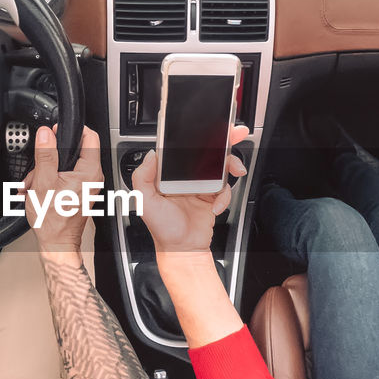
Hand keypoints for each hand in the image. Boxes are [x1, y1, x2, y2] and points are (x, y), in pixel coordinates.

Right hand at [24, 124, 102, 253]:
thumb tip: (46, 133)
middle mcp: (92, 176)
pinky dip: (49, 179)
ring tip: (33, 184)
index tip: (55, 131)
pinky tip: (38, 189)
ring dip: (45, 170)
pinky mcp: (79, 190)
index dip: (71, 129)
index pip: (89, 136)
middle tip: (37, 167)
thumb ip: (46, 154)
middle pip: (73, 150)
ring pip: (64, 164)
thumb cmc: (53, 220)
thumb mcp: (43, 182)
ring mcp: (87, 184)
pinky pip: (64, 176)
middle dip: (50, 156)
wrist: (56, 243)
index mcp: (89, 171)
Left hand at [132, 125, 249, 254]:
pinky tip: (215, 206)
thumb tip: (151, 154)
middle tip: (235, 134)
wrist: (182, 250)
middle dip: (224, 140)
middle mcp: (186, 176)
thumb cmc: (162, 229)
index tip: (207, 128)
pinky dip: (225, 196)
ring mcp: (201, 185)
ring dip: (231, 164)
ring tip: (235, 170)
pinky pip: (226, 188)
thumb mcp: (144, 201)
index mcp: (169, 174)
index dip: (196, 136)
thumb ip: (142, 176)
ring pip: (221, 166)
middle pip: (207, 151)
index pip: (183, 148)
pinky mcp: (213, 197)